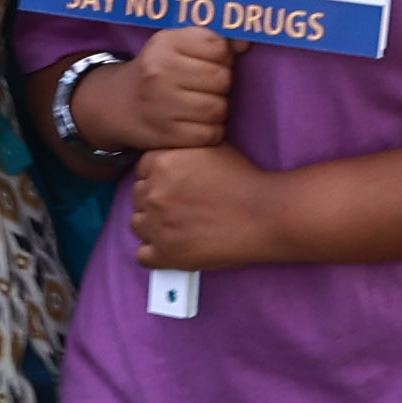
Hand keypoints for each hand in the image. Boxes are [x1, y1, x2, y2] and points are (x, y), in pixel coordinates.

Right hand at [78, 27, 233, 153]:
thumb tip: (246, 42)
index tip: (209, 63)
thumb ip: (213, 41)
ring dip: (217, 109)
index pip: (218, 46)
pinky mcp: (165, 134)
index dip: (222, 57)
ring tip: (201, 106)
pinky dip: (210, 131)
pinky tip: (197, 124)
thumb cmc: (157, 71)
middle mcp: (159, 71)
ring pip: (219, 108)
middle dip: (221, 84)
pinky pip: (210, 134)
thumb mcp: (176, 46)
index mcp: (164, 43)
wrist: (115, 105)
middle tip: (206, 87)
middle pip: (222, 78)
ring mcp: (160, 105)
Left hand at [126, 137, 284, 271]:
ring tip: (178, 227)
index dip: (159, 178)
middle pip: (137, 197)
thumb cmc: (244, 179)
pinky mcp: (166, 254)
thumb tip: (172, 152)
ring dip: (153, 226)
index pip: (141, 171)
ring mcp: (157, 225)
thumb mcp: (210, 146)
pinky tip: (174, 247)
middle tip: (180, 207)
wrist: (264, 213)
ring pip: (137, 225)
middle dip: (156, 201)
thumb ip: (182, 148)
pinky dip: (156, 254)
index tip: (175, 187)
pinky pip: (143, 256)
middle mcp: (154, 192)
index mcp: (161, 162)